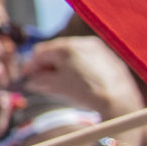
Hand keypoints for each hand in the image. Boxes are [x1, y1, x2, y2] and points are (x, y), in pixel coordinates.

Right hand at [22, 37, 144, 120]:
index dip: (30, 66)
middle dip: (48, 66)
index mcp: (66, 47)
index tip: (27, 78)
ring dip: (63, 67)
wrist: (119, 103)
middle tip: (42, 81)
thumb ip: (38, 80)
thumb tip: (31, 80)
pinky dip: (79, 69)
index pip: (40, 53)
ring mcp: (98, 49)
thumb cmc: (85, 93)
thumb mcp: (55, 87)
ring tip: (62, 83)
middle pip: (56, 51)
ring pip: (73, 55)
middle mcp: (82, 42)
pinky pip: (88, 60)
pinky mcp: (110, 58)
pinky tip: (80, 83)